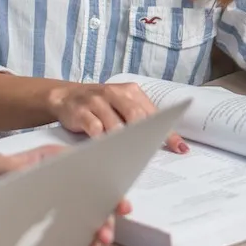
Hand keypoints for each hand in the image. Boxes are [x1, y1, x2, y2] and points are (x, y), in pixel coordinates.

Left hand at [0, 145, 130, 245]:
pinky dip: (80, 242)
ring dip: (96, 228)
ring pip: (83, 215)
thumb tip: (38, 170)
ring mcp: (53, 204)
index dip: (104, 180)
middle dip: (103, 212)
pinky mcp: (47, 224)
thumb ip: (14, 167)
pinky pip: (69, 233)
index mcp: (49, 163)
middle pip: (89, 194)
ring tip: (97, 240)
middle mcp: (56, 181)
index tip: (115, 196)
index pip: (84, 167)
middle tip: (104, 229)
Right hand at [48, 82, 188, 153]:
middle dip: (144, 136)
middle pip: (135, 116)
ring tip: (128, 154)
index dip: (166, 131)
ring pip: (114, 124)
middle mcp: (114, 93)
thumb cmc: (101, 105)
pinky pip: (94, 127)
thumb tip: (171, 143)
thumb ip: (143, 119)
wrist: (66, 96)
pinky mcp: (80, 111)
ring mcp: (96, 100)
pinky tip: (105, 147)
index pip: (153, 113)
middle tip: (150, 152)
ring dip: (122, 141)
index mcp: (130, 91)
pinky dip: (101, 139)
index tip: (179, 148)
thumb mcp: (122, 106)